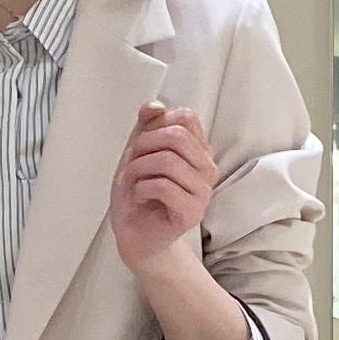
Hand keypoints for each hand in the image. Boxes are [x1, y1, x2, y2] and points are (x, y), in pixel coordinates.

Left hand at [110, 102, 218, 275]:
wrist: (135, 234)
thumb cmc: (139, 195)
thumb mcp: (138, 152)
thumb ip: (147, 126)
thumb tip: (155, 105)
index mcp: (200, 151)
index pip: (185, 118)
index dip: (155, 125)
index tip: (141, 145)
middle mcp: (207, 169)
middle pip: (176, 136)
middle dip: (143, 146)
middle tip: (131, 164)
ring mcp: (203, 192)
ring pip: (168, 161)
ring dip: (138, 169)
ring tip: (132, 182)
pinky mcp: (192, 213)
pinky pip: (163, 186)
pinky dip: (140, 188)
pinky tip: (138, 197)